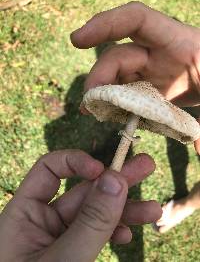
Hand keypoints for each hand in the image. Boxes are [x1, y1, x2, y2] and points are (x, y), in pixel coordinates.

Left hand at [0, 150, 160, 261]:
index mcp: (24, 214)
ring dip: (124, 210)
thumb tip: (115, 180)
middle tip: (145, 166)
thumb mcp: (63, 261)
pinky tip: (128, 235)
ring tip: (153, 210)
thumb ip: (90, 223)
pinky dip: (114, 232)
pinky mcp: (73, 251)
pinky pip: (96, 233)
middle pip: (81, 190)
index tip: (102, 170)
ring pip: (94, 213)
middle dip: (115, 180)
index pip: (49, 170)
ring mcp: (59, 237)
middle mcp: (41, 221)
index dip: (75, 162)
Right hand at [71, 1, 199, 152]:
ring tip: (92, 111)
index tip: (78, 41)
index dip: (106, 24)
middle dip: (99, 77)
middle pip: (118, 57)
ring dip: (101, 93)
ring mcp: (149, 71)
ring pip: (115, 76)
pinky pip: (122, 92)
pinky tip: (105, 114)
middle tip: (89, 103)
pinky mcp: (144, 87)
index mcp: (176, 42)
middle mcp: (156, 54)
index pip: (136, 20)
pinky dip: (111, 103)